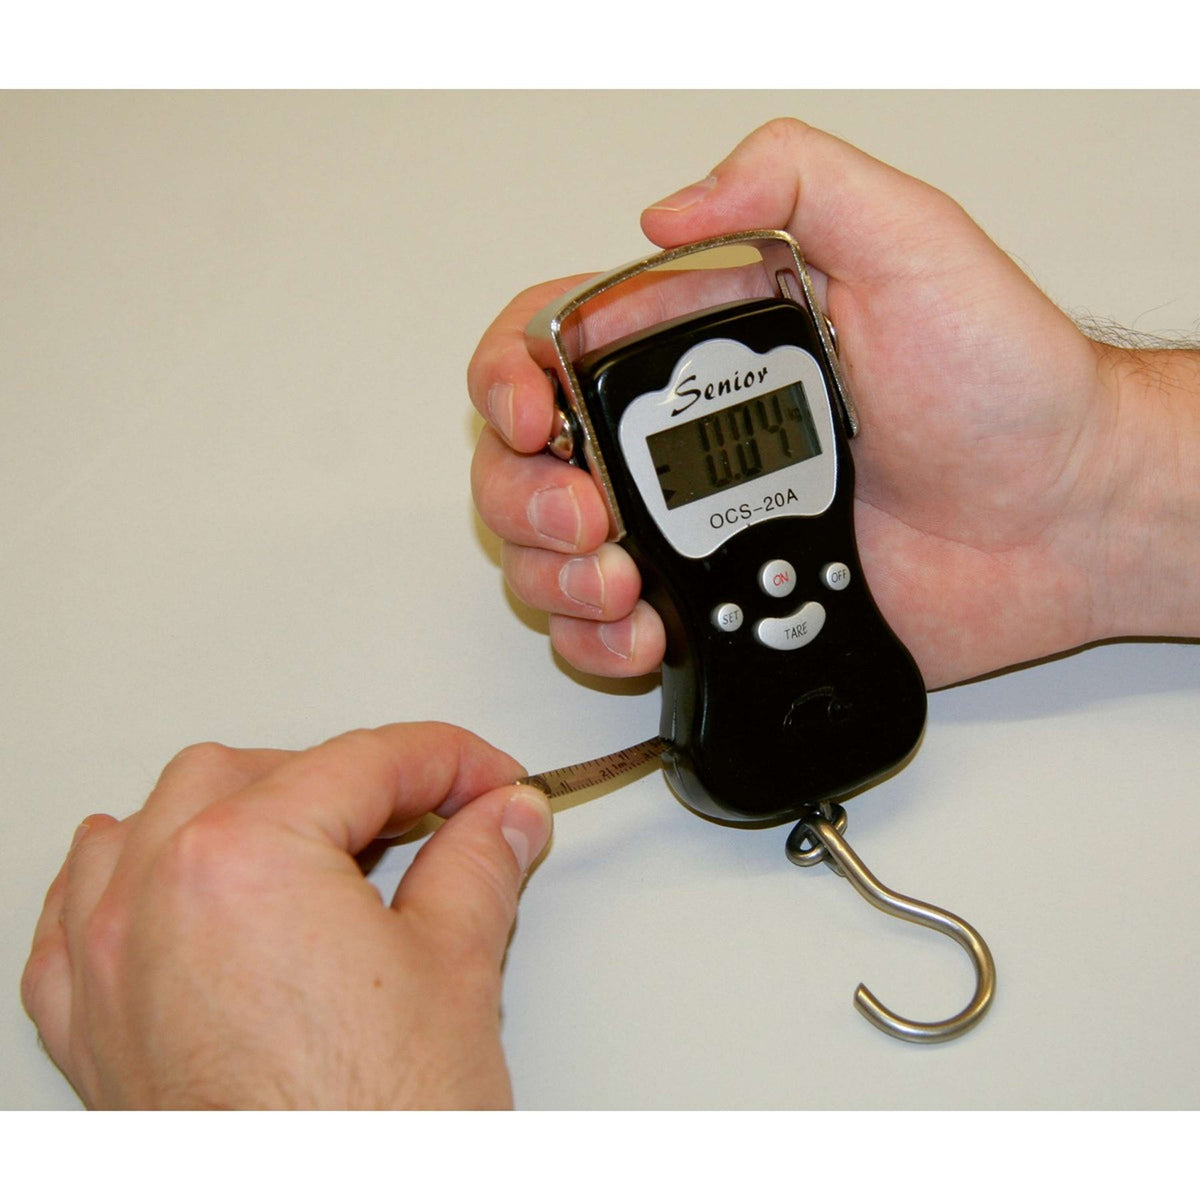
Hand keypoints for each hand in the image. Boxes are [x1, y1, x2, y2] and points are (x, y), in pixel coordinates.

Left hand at [21, 723, 552, 1108]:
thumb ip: (479, 864)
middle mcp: (157, 896)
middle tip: (428, 816)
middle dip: (351, 781)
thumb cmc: (376, 1139)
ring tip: (311, 841)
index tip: (489, 782)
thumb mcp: (457, 971)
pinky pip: (79, 911)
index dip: (449, 761)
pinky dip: (132, 877)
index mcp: (248, 861)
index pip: (365, 761)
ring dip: (236, 810)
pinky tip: (181, 885)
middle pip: (258, 772)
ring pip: (153, 819)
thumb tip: (502, 818)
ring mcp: (108, 964)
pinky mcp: (93, 1026)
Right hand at [469, 118, 1158, 688]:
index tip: (526, 415)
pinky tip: (643, 627)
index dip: (506, 377)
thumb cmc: (1000, 384)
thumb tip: (661, 215)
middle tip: (587, 515)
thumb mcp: (909, 239)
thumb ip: (792, 183)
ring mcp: (692, 529)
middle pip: (526, 460)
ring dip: (550, 572)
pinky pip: (612, 630)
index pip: (553, 345)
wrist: (1058, 516)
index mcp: (703, 344)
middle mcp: (680, 437)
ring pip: (551, 553)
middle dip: (523, 493)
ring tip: (620, 583)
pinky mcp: (715, 608)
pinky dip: (597, 637)